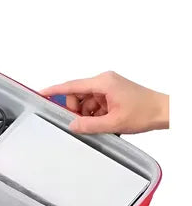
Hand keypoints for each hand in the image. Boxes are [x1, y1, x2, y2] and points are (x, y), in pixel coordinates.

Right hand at [40, 71, 168, 133]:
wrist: (165, 111)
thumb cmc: (146, 111)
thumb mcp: (113, 122)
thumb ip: (89, 125)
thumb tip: (72, 125)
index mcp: (103, 82)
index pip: (71, 86)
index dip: (54, 91)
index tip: (41, 93)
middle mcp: (104, 81)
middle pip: (77, 95)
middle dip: (76, 110)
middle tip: (82, 123)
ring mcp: (108, 86)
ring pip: (86, 101)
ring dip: (88, 114)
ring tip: (101, 124)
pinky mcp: (112, 93)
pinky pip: (95, 103)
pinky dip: (95, 113)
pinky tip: (104, 121)